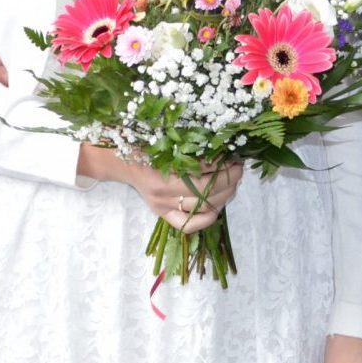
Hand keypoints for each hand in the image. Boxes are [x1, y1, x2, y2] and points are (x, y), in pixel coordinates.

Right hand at [79, 147, 242, 232]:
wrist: (122, 161)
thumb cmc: (147, 144)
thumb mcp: (166, 137)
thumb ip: (190, 142)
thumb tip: (222, 145)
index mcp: (163, 164)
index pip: (203, 168)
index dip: (223, 163)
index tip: (234, 155)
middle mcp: (162, 189)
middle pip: (206, 189)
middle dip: (229, 178)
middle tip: (238, 168)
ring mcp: (162, 205)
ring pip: (202, 207)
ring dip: (225, 195)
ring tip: (233, 183)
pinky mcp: (162, 215)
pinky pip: (187, 225)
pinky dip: (207, 219)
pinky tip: (217, 207)